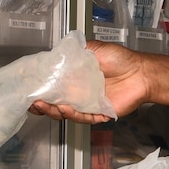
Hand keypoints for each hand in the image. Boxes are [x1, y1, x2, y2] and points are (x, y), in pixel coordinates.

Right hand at [29, 40, 168, 122]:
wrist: (140, 71)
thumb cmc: (119, 59)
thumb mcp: (93, 49)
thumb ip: (74, 52)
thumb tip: (53, 54)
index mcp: (76, 79)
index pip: (53, 87)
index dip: (41, 90)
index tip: (28, 90)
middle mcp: (80, 93)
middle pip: (56, 104)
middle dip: (43, 105)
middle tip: (33, 102)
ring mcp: (89, 105)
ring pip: (67, 114)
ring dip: (54, 111)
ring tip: (46, 105)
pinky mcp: (99, 115)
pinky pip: (84, 118)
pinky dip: (74, 115)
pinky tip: (65, 109)